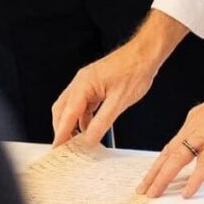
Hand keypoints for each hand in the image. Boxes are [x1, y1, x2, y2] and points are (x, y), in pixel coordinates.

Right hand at [51, 11, 187, 146]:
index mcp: (84, 84)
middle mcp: (81, 82)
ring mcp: (87, 83)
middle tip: (65, 148)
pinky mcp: (95, 86)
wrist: (146, 54)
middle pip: (62, 110)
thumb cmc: (135, 70)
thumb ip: (102, 122)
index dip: (61, 133)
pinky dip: (84, 119)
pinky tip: (90, 129)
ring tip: (78, 142)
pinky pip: (83, 105)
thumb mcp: (119, 101)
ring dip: (73, 124)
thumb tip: (90, 139)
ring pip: (72, 108)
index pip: (66, 114)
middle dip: (62, 129)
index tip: (57, 149)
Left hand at [137, 72, 203, 198]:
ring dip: (164, 177)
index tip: (149, 178)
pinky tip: (188, 191)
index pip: (171, 146)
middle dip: (154, 174)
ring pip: (179, 157)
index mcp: (194, 120)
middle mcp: (196, 124)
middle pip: (169, 153)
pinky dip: (195, 178)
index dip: (158, 164)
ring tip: (154, 192)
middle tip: (142, 189)